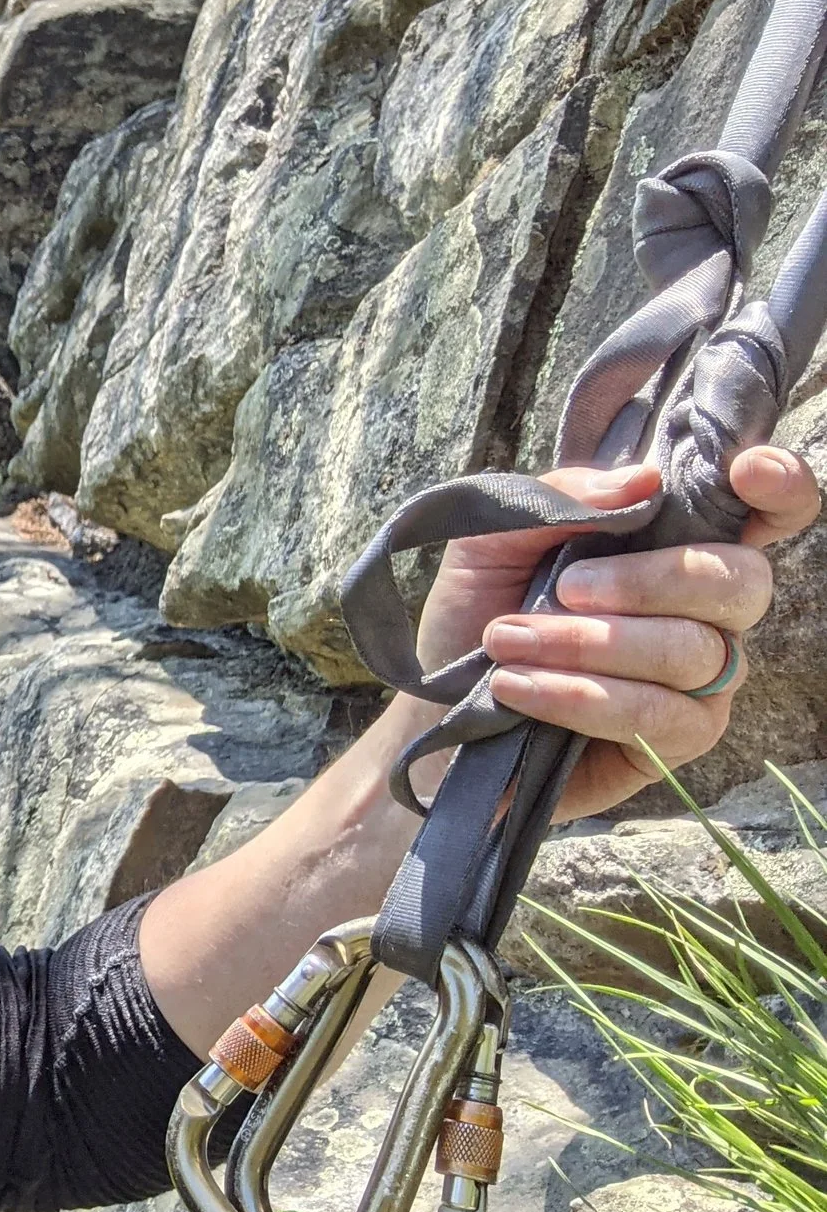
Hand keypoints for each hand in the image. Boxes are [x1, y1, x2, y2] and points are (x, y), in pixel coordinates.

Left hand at [411, 446, 819, 818]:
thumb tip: (643, 482)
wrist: (433, 708)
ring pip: (691, 650)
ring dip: (587, 643)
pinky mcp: (678, 740)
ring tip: (506, 640)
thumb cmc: (477, 613)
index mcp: (672, 545)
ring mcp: (702, 678)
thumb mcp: (492, 541)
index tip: (747, 471)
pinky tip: (517, 686)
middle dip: (650, 580)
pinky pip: (658, 714)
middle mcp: (705, 609)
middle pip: (740, 582)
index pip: (762, 514)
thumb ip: (560, 499)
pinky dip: (580, 696)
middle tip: (567, 587)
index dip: (779, 489)